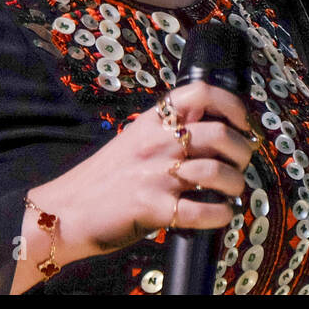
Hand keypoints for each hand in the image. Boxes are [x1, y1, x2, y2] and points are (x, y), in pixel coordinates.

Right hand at [28, 80, 259, 263]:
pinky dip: (220, 215)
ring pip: (216, 171)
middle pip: (219, 133)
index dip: (232, 105)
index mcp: (152, 121)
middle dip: (242, 151)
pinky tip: (221, 214)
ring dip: (235, 184)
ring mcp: (155, 175)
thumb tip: (214, 123)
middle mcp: (156, 142)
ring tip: (231, 191)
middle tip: (241, 164)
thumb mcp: (135, 139)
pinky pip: (201, 211)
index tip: (243, 123)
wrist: (65, 210)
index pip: (201, 93)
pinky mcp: (153, 208)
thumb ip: (168, 129)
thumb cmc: (105, 178)